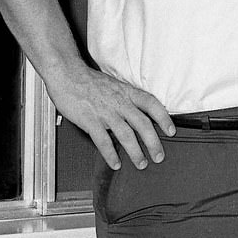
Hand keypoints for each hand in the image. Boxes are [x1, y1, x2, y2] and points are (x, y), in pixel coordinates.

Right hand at [47, 62, 174, 170]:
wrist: (66, 73)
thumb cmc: (89, 81)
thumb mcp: (115, 86)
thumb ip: (126, 100)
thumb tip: (137, 114)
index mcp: (127, 92)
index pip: (152, 104)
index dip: (164, 118)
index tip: (171, 131)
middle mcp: (120, 102)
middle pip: (143, 124)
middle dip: (153, 142)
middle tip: (159, 156)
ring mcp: (105, 111)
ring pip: (126, 134)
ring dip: (135, 152)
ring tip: (141, 164)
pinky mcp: (89, 119)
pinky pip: (103, 140)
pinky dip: (110, 154)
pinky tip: (116, 163)